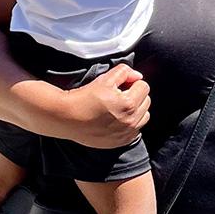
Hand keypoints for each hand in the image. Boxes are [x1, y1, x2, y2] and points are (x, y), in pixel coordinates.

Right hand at [26, 62, 147, 146]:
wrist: (68, 118)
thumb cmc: (84, 98)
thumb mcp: (104, 78)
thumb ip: (125, 72)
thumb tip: (136, 76)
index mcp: (129, 103)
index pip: (144, 86)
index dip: (132, 82)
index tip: (122, 85)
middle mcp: (131, 120)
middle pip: (146, 101)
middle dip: (135, 95)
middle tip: (119, 95)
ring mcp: (126, 133)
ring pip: (143, 117)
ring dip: (136, 110)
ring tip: (119, 107)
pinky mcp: (121, 141)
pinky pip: (135, 131)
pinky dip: (130, 124)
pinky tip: (117, 119)